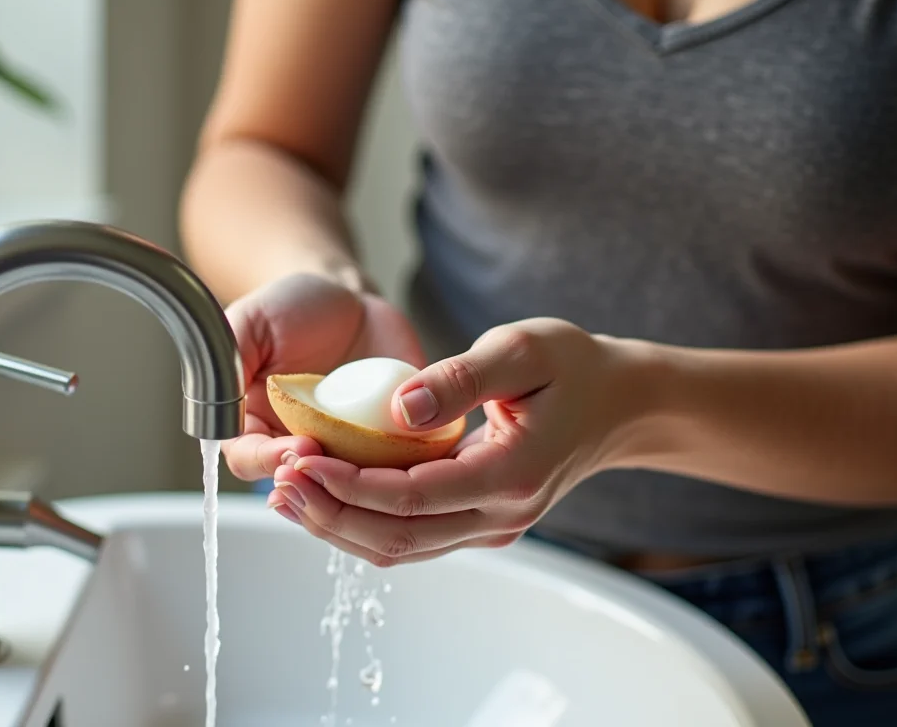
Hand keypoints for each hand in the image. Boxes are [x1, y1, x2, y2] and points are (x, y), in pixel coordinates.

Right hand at [222, 273, 425, 481]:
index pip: (248, 459)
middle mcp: (294, 444)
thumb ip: (228, 357)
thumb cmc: (293, 308)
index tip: (293, 447)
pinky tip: (408, 456)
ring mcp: (341, 450)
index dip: (266, 461)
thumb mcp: (251, 321)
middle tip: (330, 459)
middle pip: (297, 486)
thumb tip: (223, 403)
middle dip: (313, 482)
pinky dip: (398, 470)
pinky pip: (391, 471)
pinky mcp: (384, 445)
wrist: (351, 301)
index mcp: (253, 424)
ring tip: (371, 469)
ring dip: (356, 485)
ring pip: (345, 489)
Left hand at [267, 318, 644, 565]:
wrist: (619, 404)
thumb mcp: (522, 349)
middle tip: (277, 483)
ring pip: (399, 547)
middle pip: (396, 537)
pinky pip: (411, 535)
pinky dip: (362, 521)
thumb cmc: (574, 367)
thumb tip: (398, 408)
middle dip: (329, 514)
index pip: (412, 497)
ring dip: (338, 525)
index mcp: (510, 476)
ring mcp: (490, 526)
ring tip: (285, 494)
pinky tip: (325, 495)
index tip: (301, 459)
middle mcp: (500, 516)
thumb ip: (461, 378)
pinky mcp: (478, 522)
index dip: (349, 484)